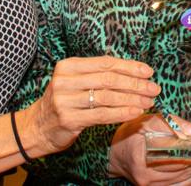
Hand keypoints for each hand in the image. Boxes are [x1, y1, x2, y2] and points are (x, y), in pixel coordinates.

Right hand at [22, 56, 160, 155]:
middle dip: (135, 84)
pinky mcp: (68, 119)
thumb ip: (98, 76)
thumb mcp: (75, 83)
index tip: (148, 72)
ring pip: (107, 97)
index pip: (105, 63)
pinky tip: (135, 113)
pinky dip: (121, 113)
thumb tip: (135, 74)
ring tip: (148, 102)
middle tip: (154, 88)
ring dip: (132, 99)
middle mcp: (65, 80)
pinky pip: (101, 115)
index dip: (129, 67)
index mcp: (68, 66)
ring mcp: (65, 100)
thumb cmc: (64, 102)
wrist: (37, 127)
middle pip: (108, 79)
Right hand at [107, 112, 190, 185]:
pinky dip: (189, 179)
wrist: (115, 155)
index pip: (178, 157)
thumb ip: (171, 123)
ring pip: (187, 181)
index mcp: (142, 158)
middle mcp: (146, 177)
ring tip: (187, 158)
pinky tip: (184, 170)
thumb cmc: (131, 135)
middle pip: (185, 171)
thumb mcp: (148, 121)